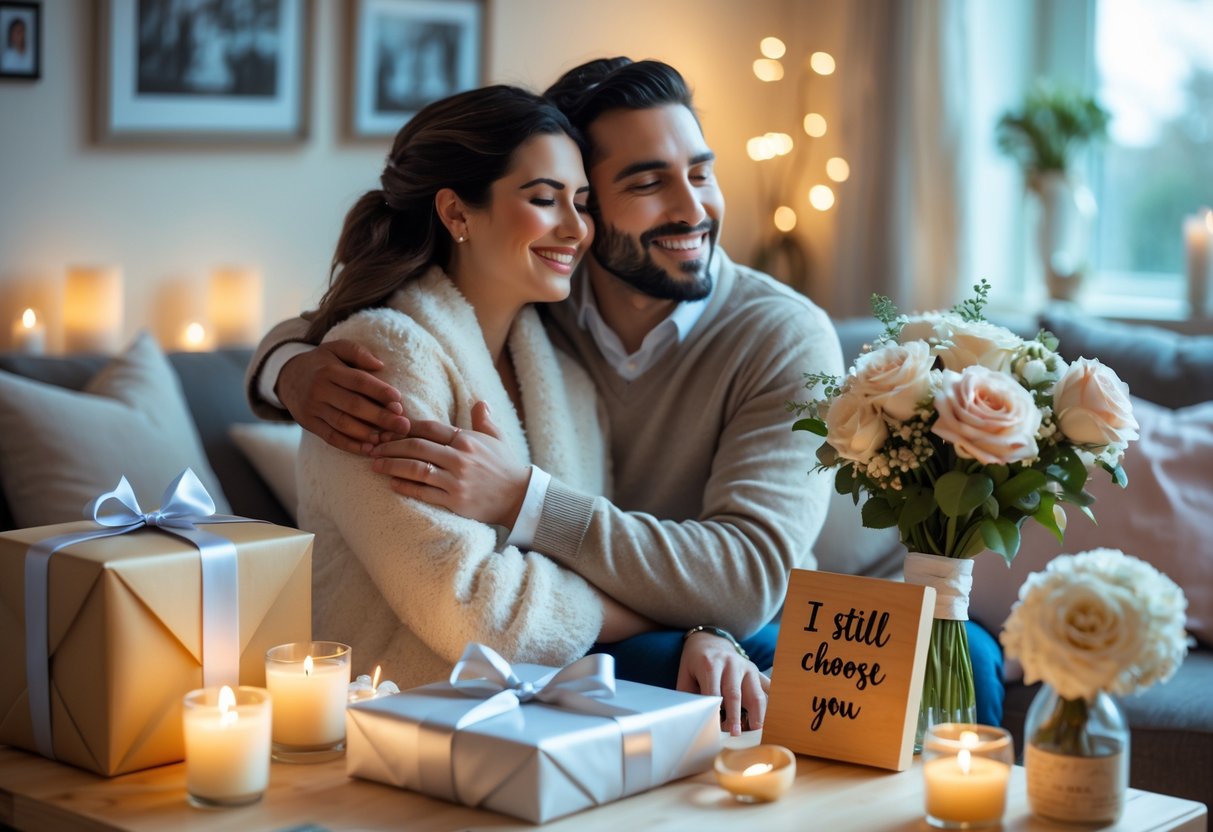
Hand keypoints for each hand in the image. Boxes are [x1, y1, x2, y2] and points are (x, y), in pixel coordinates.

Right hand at [277, 340, 409, 454]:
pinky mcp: (309, 423)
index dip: (379, 391)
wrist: (288, 376)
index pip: (358, 381)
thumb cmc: (321, 363)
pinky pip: (331, 437)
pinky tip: (368, 449)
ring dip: (367, 434)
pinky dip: (350, 445)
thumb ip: (357, 352)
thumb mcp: (335, 348)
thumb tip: (380, 365)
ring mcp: (312, 408)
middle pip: (353, 405)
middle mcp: (319, 389)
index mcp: (329, 370)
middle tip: (403, 426)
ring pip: (342, 423)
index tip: (399, 400)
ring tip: (389, 439)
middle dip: (381, 417)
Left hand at [370, 401, 530, 525]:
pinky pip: (423, 492)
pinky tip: (392, 483)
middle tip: (373, 447)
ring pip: (416, 469)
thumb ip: (484, 420)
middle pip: (416, 447)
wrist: (520, 498)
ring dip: (391, 465)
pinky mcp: (455, 500)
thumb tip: (480, 402)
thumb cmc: (506, 467)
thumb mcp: (497, 439)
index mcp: (466, 439)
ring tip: (375, 465)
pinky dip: (405, 487)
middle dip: (390, 446)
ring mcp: (456, 480)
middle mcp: (460, 457)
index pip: (428, 428)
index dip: (404, 427)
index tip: (388, 428)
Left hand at [676, 632, 769, 736]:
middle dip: (735, 716)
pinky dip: (770, 704)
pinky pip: (767, 688)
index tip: (715, 727)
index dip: (715, 711)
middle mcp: (731, 663)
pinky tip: (770, 718)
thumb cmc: (695, 664)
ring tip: (754, 731)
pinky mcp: (756, 671)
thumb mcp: (685, 675)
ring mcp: (747, 666)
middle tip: (735, 734)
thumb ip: (689, 695)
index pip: (713, 691)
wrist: (709, 641)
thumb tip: (692, 719)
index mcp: (710, 663)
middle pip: (735, 693)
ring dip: (756, 715)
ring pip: (755, 694)